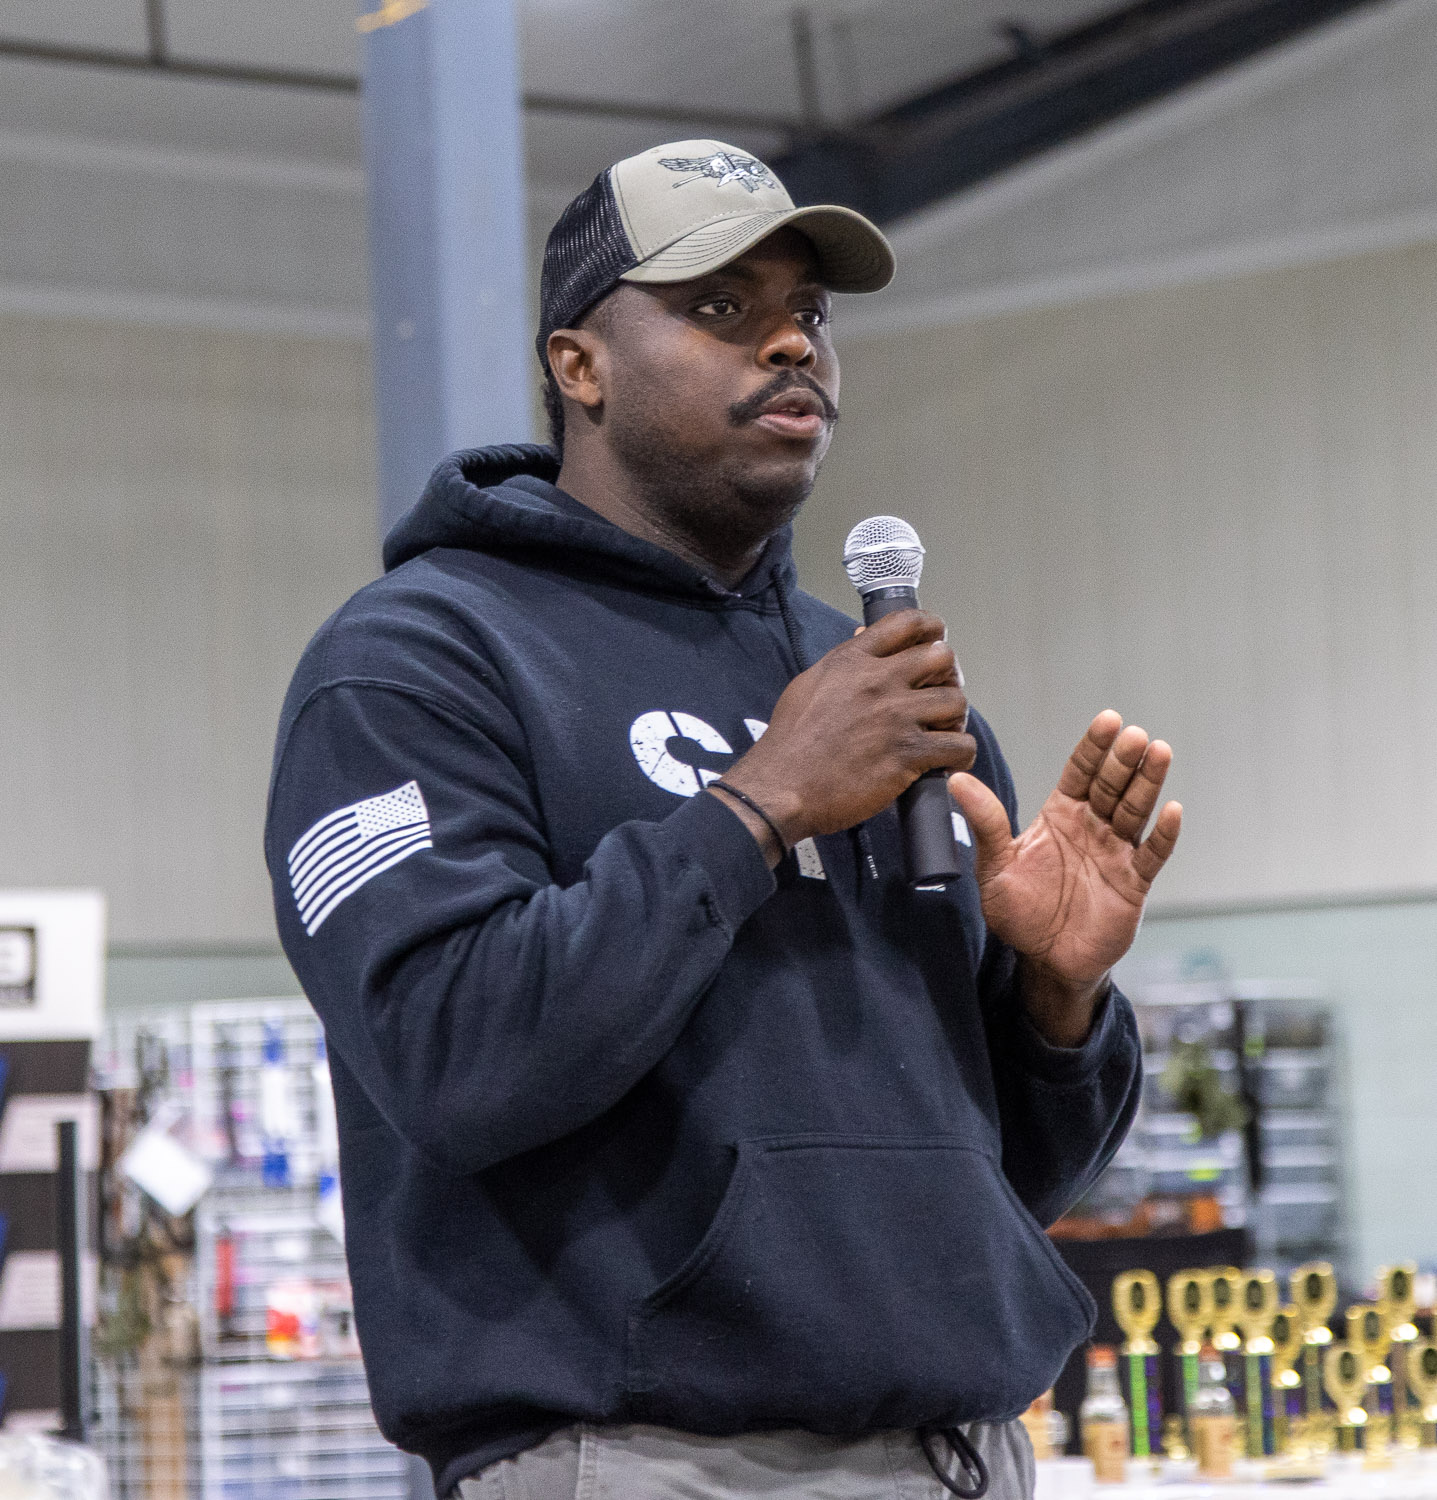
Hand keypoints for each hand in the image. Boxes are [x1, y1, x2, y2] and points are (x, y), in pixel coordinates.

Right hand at [714, 609, 975, 858]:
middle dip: (947, 676)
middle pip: (942, 657)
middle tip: (939, 696)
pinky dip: (960, 755)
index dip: (932, 630)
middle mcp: (877, 681)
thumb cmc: (790, 743)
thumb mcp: (809, 685)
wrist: (780, 788)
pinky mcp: (907, 754)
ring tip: (940, 733)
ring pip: (956, 700)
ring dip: (954, 718)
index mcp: (852, 660)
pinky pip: (959, 745)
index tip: (935, 643)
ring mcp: (895, 717)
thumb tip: (864, 637)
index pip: (909, 622)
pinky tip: (945, 761)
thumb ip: (843, 662)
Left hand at [949, 711, 1180, 1033]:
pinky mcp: (1133, 883)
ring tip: (1159, 752)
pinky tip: (1172, 811)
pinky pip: (1152, 854)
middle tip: (1135, 735)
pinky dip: (1164, 834)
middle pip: (1111, 785)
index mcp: (1058, 816)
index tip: (1108, 720)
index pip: (1079, 772)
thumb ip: (986, 823)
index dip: (1093, 747)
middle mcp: (1090, 827)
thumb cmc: (1018, 911)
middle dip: (1123, 760)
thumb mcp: (995, 866)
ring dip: (1148, 783)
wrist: (1044, 959)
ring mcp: (1115, 852)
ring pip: (1135, 810)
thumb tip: (956, 779)